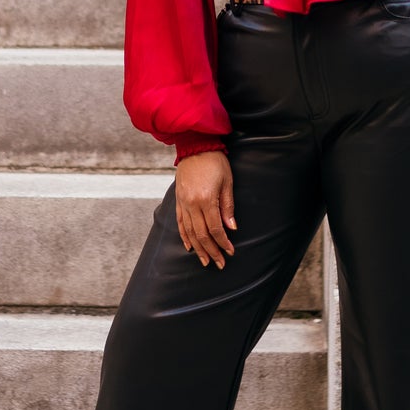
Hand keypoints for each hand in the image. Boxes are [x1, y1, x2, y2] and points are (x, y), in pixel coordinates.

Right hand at [175, 150, 235, 267]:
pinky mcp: (178, 200)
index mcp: (206, 199)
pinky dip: (185, 236)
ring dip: (198, 248)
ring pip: (190, 232)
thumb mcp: (227, 183)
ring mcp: (183, 202)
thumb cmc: (215, 162)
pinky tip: (190, 246)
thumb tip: (231, 228)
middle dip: (211, 251)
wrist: (195, 145)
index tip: (230, 252)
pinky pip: (180, 222)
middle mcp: (192, 204)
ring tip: (205, 261)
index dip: (223, 242)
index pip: (215, 228)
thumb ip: (228, 207)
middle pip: (201, 234)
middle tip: (219, 264)